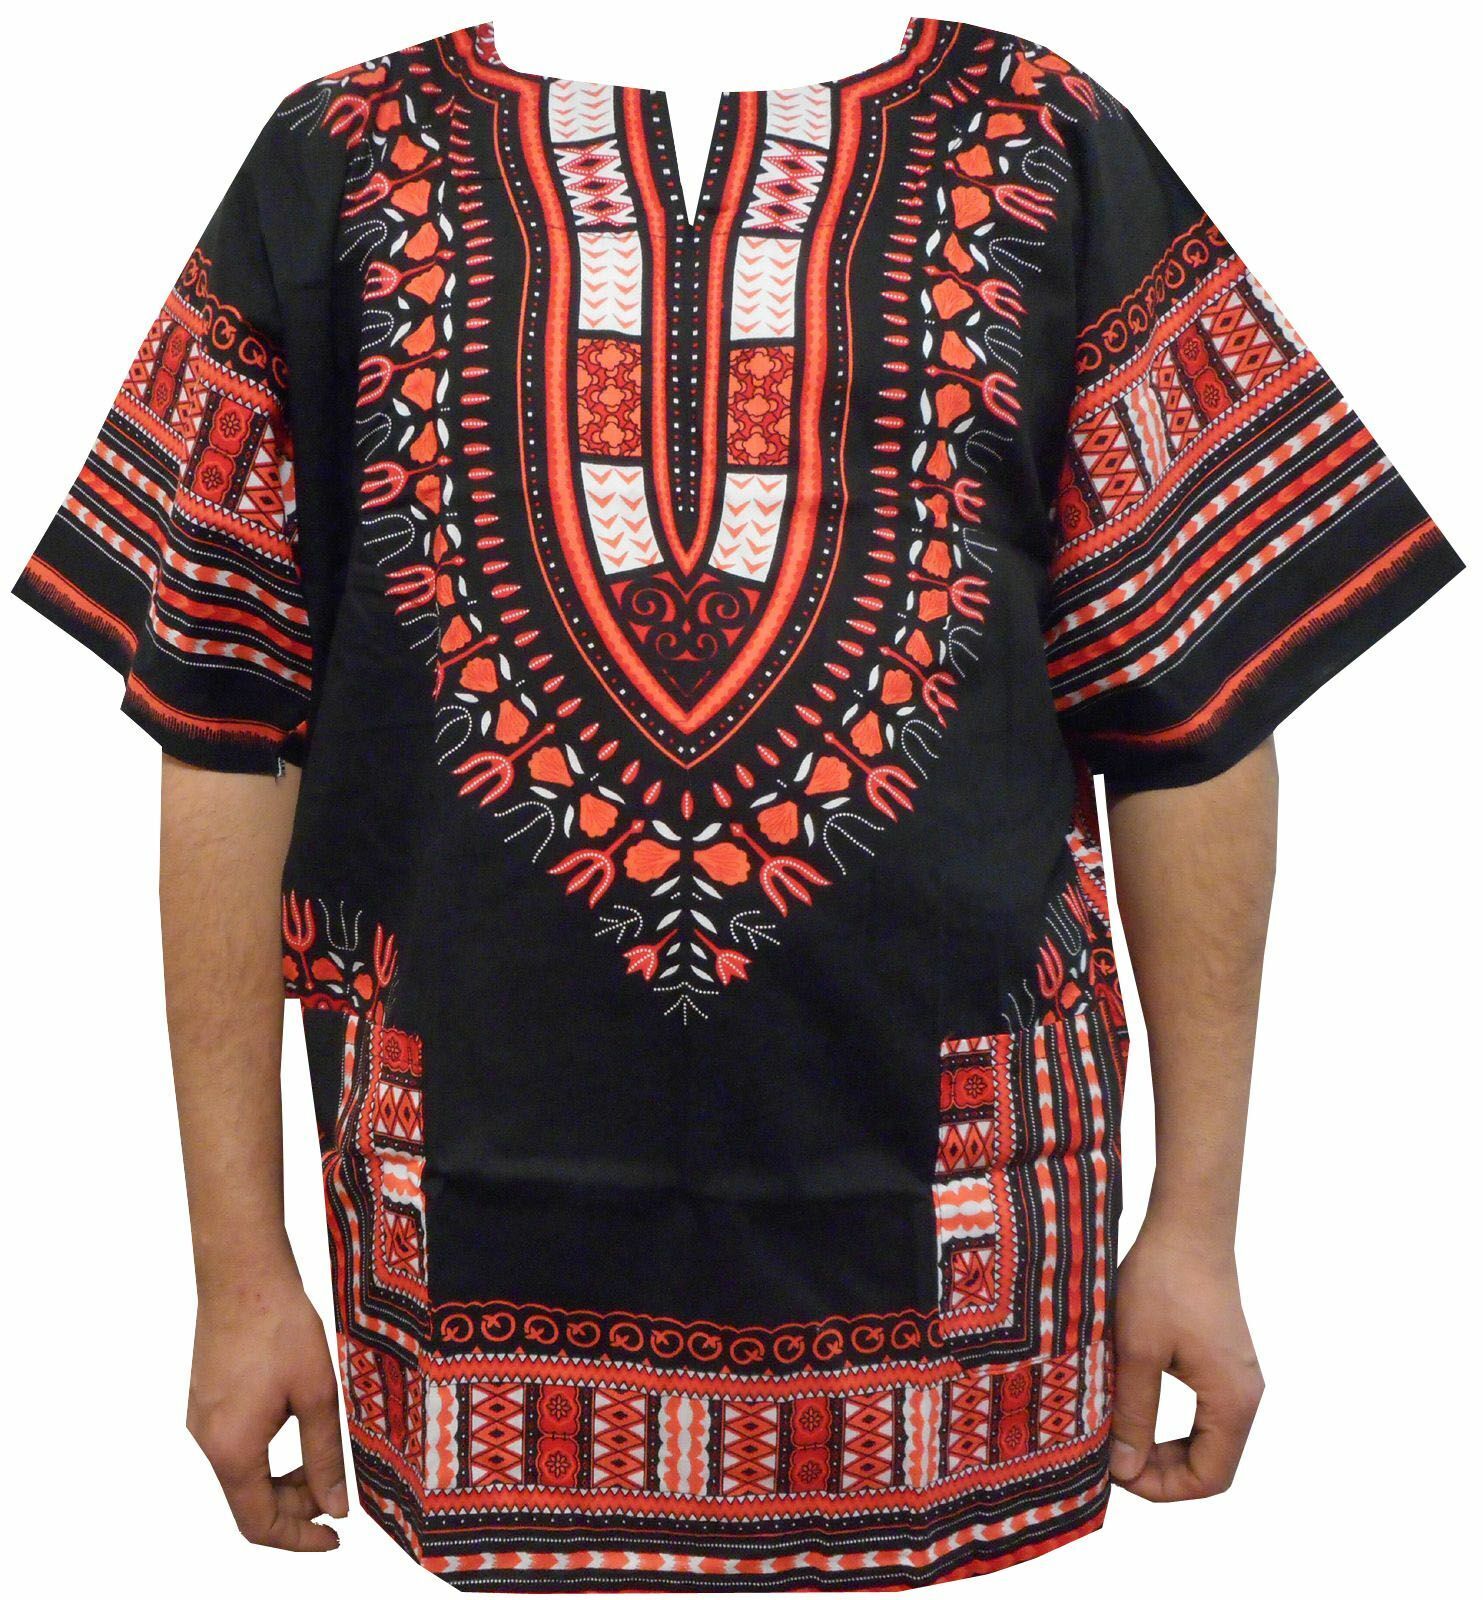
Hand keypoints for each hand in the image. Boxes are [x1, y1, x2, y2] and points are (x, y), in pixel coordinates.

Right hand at [186, 1263, 348, 1550]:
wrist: (242, 1272)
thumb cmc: (280, 1327)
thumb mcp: (316, 1394)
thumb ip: (325, 1455)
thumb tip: (336, 1506)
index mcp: (232, 1451)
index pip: (259, 1524)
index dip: (299, 1539)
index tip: (334, 1536)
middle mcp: (206, 1443)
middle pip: (249, 1502)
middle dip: (296, 1505)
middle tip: (338, 1488)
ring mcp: (200, 1421)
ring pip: (242, 1474)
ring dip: (282, 1478)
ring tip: (322, 1457)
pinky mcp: (205, 1400)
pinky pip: (235, 1446)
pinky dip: (266, 1453)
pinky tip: (297, 1424)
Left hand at [1110, 1217, 1263, 1499]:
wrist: (1188, 1225)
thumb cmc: (1162, 1282)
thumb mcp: (1136, 1351)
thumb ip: (1132, 1414)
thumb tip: (1124, 1470)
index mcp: (1233, 1402)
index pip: (1210, 1478)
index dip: (1162, 1488)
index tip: (1117, 1472)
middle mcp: (1245, 1396)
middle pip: (1212, 1464)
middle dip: (1162, 1472)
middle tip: (1113, 1457)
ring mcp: (1237, 1377)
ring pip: (1207, 1438)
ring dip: (1164, 1447)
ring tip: (1119, 1435)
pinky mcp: (1223, 1359)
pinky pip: (1205, 1412)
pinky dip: (1172, 1422)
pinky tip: (1135, 1406)